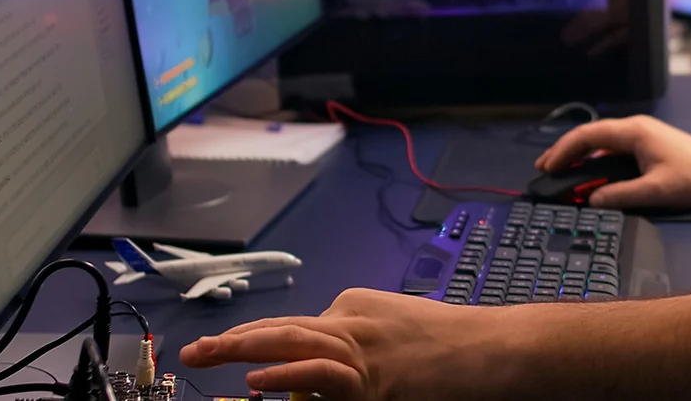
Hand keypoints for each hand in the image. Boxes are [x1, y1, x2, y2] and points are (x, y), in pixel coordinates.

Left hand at [179, 288, 501, 400]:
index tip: (227, 350)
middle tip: (194, 351)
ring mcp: (362, 347)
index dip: (255, 338)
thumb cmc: (456, 349)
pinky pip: (323, 374)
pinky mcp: (375, 379)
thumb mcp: (398, 333)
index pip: (294, 324)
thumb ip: (357, 349)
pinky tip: (257, 380)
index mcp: (356, 309)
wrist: (496, 350)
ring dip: (244, 348)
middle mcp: (353, 320)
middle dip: (235, 339)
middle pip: (282, 326)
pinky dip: (288, 375)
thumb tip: (319, 381)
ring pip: (293, 340)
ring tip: (206, 355)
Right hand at [535, 115, 690, 209]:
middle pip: (590, 135)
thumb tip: (591, 200)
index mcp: (633, 132)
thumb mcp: (655, 191)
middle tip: (544, 168)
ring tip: (559, 170)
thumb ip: (620, 195)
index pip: (588, 136)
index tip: (548, 167)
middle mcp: (634, 128)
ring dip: (579, 155)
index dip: (564, 150)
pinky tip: (587, 173)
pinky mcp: (645, 145)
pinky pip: (612, 149)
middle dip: (565, 150)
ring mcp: (640, 135)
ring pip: (600, 141)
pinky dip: (595, 159)